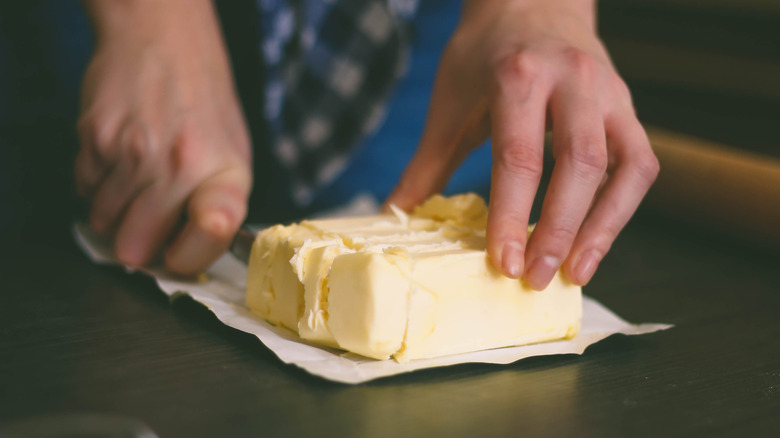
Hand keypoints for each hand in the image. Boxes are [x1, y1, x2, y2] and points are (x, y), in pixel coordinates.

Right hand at [75, 0, 251, 274]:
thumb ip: (218, 210)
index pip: (206, 243)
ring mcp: (133, 153)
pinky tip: (120, 159)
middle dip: (139, 244)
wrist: (166, 44)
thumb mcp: (234, 158)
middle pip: (135, 249)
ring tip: (138, 180)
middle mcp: (181, 167)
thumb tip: (187, 260)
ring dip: (115, 213)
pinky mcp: (95, 138)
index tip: (180, 252)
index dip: (187, 258)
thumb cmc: (205, 109)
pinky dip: (97, 184)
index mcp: (226, 176)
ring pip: (102, 224)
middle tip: (152, 221)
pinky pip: (83, 190)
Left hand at [386, 0, 658, 288]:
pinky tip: (595, 239)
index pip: (519, 157)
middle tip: (537, 278)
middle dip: (558, 229)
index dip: (511, 215)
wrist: (533, 1)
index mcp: (519, 75)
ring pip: (624, 167)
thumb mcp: (450, 102)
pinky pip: (640, 163)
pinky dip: (621, 207)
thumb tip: (394, 214)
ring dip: (602, 227)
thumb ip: (427, 164)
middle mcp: (573, 80)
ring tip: (576, 273)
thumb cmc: (486, 54)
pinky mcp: (627, 107)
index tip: (503, 263)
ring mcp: (608, 93)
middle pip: (579, 164)